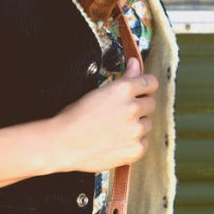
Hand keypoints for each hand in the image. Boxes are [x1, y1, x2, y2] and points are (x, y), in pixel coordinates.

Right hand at [53, 58, 157, 173]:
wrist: (63, 144)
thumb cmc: (75, 118)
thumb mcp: (98, 92)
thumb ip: (124, 78)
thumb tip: (136, 63)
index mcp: (123, 90)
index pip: (151, 83)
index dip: (145, 86)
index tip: (140, 91)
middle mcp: (133, 108)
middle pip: (150, 104)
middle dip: (139, 107)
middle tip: (120, 114)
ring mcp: (136, 130)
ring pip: (147, 124)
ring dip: (137, 125)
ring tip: (115, 129)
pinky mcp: (135, 149)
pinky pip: (144, 142)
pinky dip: (134, 143)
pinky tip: (117, 142)